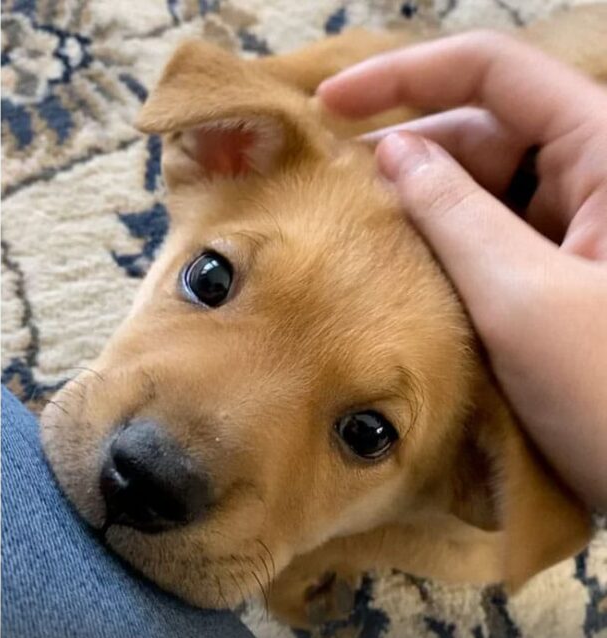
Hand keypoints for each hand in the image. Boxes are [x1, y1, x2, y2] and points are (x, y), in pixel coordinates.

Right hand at [317, 31, 606, 508]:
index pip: (496, 71)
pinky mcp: (575, 275)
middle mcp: (604, 177)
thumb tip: (390, 153)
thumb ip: (451, 215)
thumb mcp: (521, 300)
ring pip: (489, 186)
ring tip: (358, 238)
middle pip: (488, 127)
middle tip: (331, 193)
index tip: (326, 104)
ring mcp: (591, 228)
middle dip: (408, 151)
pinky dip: (446, 247)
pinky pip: (499, 236)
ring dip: (422, 206)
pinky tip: (400, 275)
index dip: (405, 74)